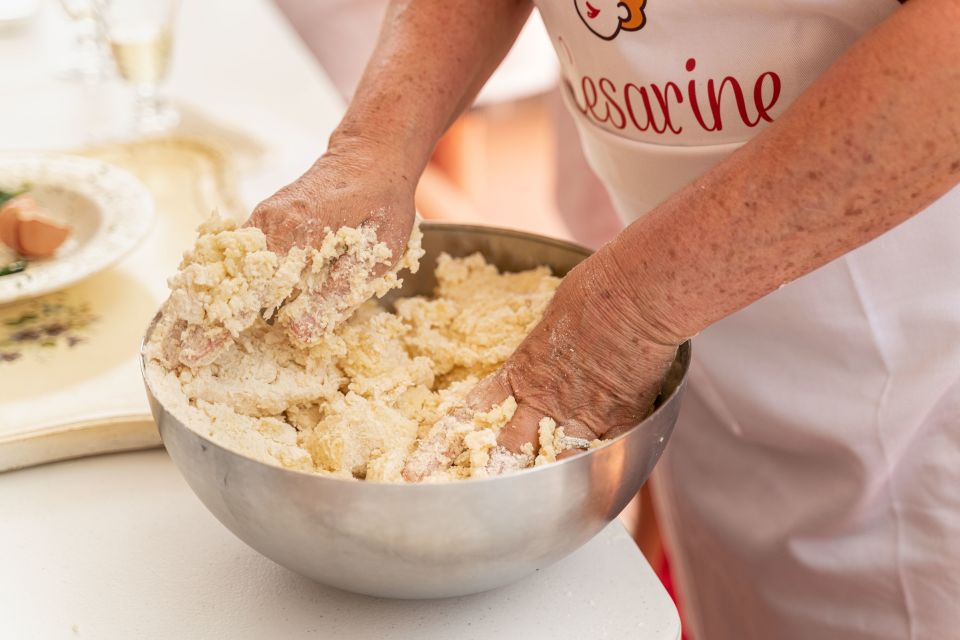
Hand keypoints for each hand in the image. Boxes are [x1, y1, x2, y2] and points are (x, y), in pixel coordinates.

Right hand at [175, 138, 417, 365]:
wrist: (371, 155)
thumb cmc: (381, 205)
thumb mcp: (375, 256)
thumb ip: (338, 294)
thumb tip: (297, 333)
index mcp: (294, 237)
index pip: (248, 292)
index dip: (221, 327)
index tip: (193, 354)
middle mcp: (268, 227)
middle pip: (223, 279)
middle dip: (199, 318)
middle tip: (176, 354)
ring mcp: (262, 221)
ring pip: (226, 265)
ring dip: (208, 299)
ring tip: (184, 336)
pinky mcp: (265, 220)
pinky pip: (236, 254)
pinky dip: (223, 278)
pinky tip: (214, 302)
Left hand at [403, 246, 681, 480]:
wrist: (635, 294)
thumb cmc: (594, 289)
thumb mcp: (553, 318)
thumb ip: (543, 347)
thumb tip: (543, 352)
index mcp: (520, 371)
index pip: (471, 414)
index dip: (443, 444)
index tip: (419, 469)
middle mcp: (544, 400)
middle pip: (503, 448)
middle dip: (479, 476)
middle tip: (453, 503)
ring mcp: (580, 414)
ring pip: (548, 461)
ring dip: (532, 488)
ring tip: (510, 519)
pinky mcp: (618, 420)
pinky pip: (599, 458)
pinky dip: (590, 476)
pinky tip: (577, 500)